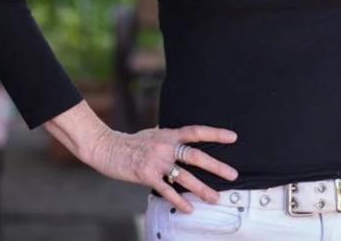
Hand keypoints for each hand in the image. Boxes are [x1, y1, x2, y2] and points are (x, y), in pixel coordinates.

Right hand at [88, 124, 239, 212]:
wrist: (107, 148)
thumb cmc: (131, 142)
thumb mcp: (153, 134)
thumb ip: (169, 137)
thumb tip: (182, 137)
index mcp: (169, 134)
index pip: (196, 132)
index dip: (215, 134)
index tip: (233, 138)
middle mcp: (165, 146)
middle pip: (195, 156)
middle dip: (216, 166)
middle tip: (233, 175)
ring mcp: (156, 161)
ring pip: (184, 176)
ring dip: (202, 188)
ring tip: (215, 197)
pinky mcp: (146, 175)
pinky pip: (166, 190)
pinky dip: (179, 200)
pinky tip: (190, 208)